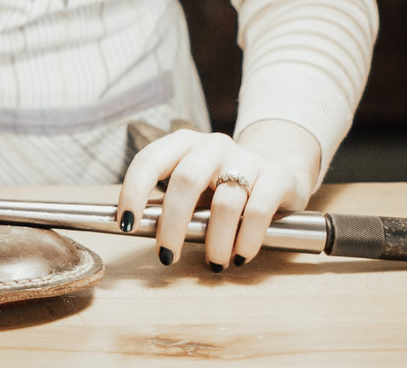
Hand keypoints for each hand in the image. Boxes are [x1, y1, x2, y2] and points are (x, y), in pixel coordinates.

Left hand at [119, 120, 321, 274]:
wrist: (278, 174)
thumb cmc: (222, 187)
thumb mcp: (193, 188)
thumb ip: (168, 202)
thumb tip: (134, 227)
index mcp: (184, 143)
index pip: (150, 160)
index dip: (133, 191)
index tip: (127, 225)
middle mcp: (214, 145)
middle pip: (186, 181)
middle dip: (173, 225)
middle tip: (167, 256)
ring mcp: (247, 158)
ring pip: (225, 203)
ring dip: (215, 242)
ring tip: (215, 263)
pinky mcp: (277, 177)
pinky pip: (259, 211)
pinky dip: (246, 240)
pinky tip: (240, 256)